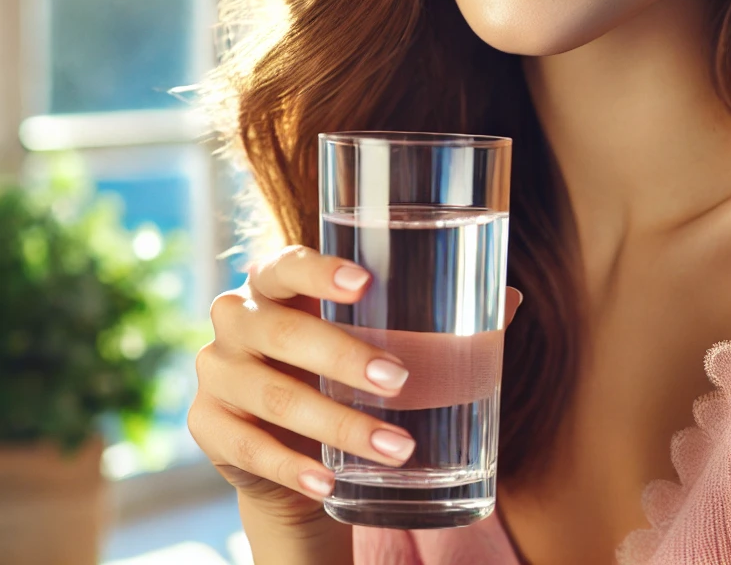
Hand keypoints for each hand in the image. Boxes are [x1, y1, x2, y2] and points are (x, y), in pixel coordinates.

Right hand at [188, 244, 522, 532]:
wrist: (287, 440)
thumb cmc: (340, 370)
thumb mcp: (374, 338)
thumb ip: (433, 317)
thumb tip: (510, 297)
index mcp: (275, 282)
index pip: (286, 262)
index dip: (321, 269)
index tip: (367, 283)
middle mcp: (237, 318)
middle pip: (282, 330)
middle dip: (343, 356)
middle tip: (400, 379)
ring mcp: (216, 372)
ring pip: (273, 394)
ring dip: (337, 424)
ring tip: (397, 447)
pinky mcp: (208, 427)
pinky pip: (250, 448)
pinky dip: (294, 466)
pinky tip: (330, 481)